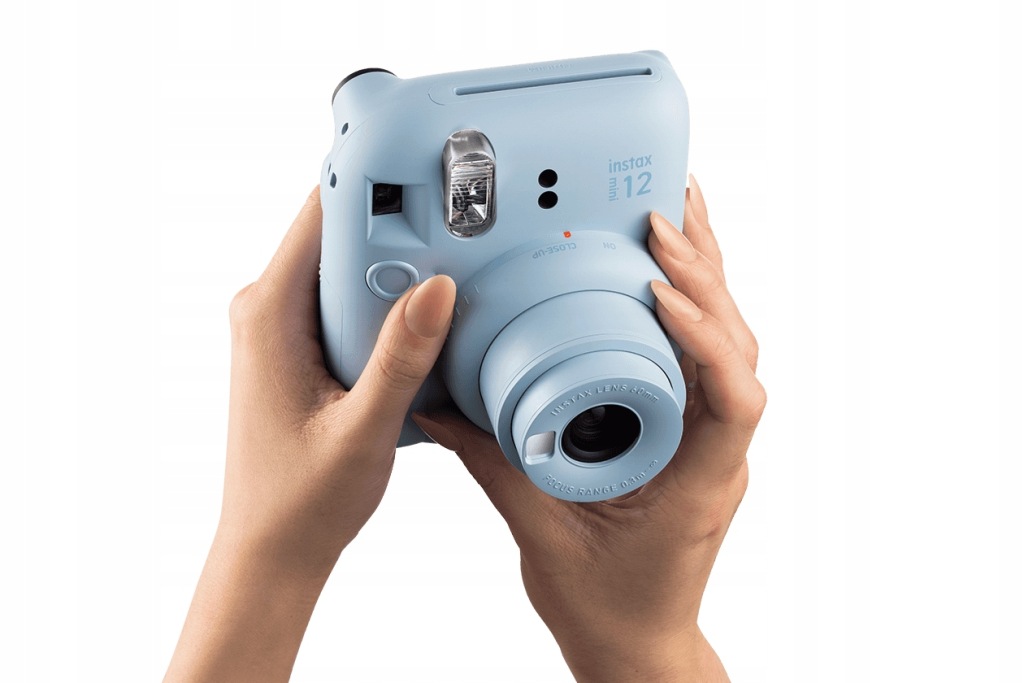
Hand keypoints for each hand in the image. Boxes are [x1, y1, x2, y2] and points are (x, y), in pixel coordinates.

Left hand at [166, 187, 455, 682]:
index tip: (424, 170)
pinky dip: (384, 303)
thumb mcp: (363, 430)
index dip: (372, 184)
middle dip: (395, 227)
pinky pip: (345, 301)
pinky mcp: (298, 348)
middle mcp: (266, 310)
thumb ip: (401, 358)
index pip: (318, 215)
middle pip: (338, 234)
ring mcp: (281, 328)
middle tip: (456, 232)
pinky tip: (423, 324)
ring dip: (394, 269)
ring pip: (346, 267)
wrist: (273, 548)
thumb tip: (438, 287)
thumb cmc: (303, 499)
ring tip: (449, 274)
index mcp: (268, 313)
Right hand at [414, 176, 763, 681]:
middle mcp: (717, 452)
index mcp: (699, 482)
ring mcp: (708, 439)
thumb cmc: (605, 605)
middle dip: (703, 276)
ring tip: (672, 215)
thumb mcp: (541, 533)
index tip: (656, 291)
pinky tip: (665, 266)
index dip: (704, 333)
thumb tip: (442, 406)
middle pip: (737, 347)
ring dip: (704, 278)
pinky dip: (688, 304)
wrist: (634, 641)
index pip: (735, 396)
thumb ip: (493, 464)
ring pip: (728, 343)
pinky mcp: (688, 429)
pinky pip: (701, 355)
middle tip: (659, 215)